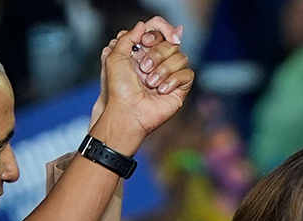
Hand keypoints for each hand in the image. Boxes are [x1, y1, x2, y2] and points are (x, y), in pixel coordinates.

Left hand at [90, 17, 193, 154]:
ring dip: (163, 70)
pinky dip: (173, 81)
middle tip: (144, 69)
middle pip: (171, 42)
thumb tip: (143, 25)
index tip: (145, 43)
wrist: (128, 112)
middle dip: (157, 55)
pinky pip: (187, 74)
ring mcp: (169, 74)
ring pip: (181, 57)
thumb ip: (128, 37)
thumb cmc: (119, 89)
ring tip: (151, 84)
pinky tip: (161, 91)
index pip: (159, 30)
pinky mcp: (180, 88)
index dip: (157, 32)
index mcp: (143, 52)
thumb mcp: (114, 57)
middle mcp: (157, 61)